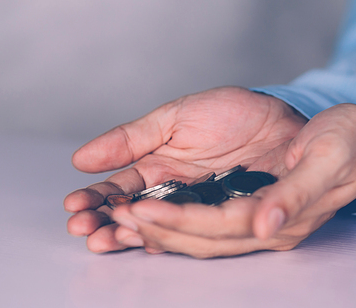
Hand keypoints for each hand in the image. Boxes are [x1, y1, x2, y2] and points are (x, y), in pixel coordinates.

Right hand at [64, 86, 306, 252]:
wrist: (280, 118)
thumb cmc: (230, 112)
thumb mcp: (176, 118)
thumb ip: (132, 138)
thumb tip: (81, 159)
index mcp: (159, 167)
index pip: (120, 189)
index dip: (96, 197)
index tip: (74, 205)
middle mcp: (174, 193)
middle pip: (134, 214)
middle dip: (105, 223)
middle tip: (84, 229)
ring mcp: (199, 207)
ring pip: (160, 227)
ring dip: (130, 234)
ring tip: (106, 239)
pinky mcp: (226, 217)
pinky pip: (198, 233)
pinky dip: (174, 238)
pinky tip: (151, 242)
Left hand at [111, 103, 355, 257]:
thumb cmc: (345, 143)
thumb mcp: (327, 160)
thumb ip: (295, 195)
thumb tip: (263, 228)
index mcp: (282, 218)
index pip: (219, 227)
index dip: (177, 222)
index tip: (136, 212)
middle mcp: (265, 228)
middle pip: (200, 238)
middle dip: (153, 231)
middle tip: (108, 221)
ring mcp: (256, 219)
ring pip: (197, 235)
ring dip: (155, 231)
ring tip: (112, 222)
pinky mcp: (249, 204)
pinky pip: (204, 220)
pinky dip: (172, 221)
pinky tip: (145, 217)